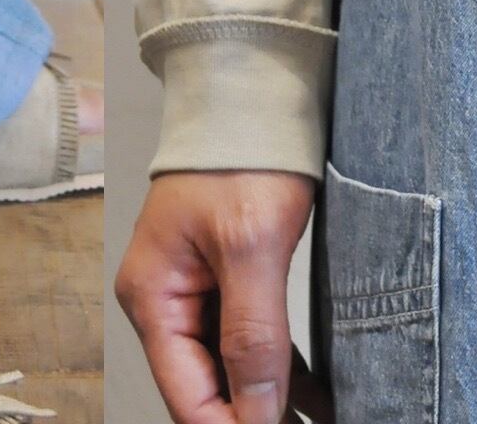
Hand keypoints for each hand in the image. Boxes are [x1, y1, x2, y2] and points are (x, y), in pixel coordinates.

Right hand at [116, 169, 332, 423]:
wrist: (253, 87)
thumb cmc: (241, 150)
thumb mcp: (252, 245)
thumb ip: (252, 334)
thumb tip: (255, 416)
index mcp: (152, 295)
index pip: (188, 396)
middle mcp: (165, 298)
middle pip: (206, 386)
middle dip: (254, 417)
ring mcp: (195, 287)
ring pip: (232, 366)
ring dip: (270, 398)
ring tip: (324, 422)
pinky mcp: (226, 274)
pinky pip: (248, 337)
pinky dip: (279, 367)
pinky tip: (315, 396)